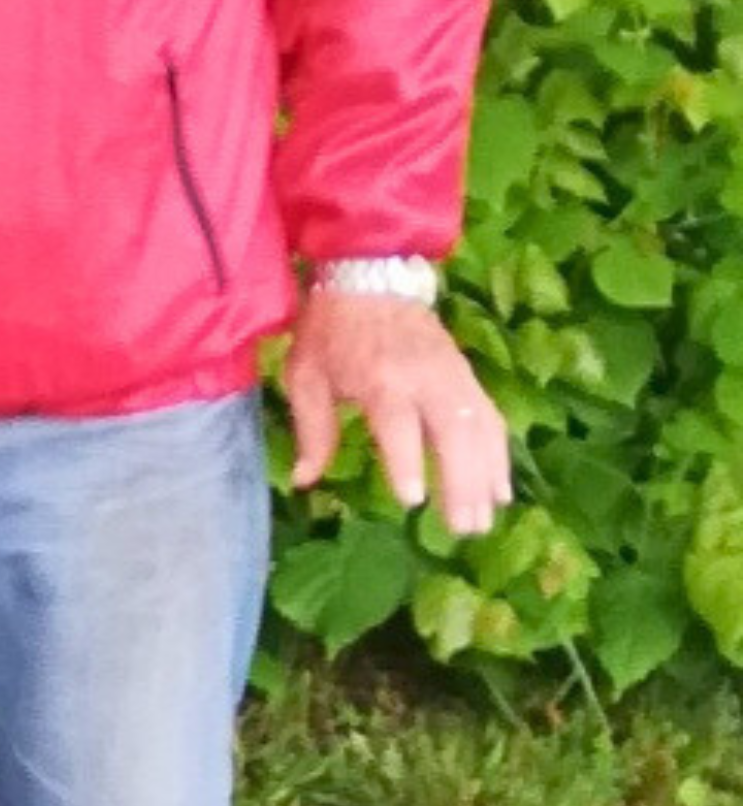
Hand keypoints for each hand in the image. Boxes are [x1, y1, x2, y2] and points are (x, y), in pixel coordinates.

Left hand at [285, 282, 510, 540]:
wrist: (370, 276)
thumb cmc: (330, 331)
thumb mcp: (306, 375)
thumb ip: (312, 430)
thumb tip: (304, 481)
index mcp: (380, 378)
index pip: (397, 426)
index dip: (406, 462)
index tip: (412, 500)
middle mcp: (424, 379)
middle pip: (452, 434)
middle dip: (460, 482)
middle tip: (462, 529)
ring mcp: (453, 377)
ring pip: (480, 430)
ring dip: (486, 477)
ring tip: (485, 519)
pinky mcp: (468, 377)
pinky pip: (491, 419)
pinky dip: (500, 455)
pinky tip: (501, 490)